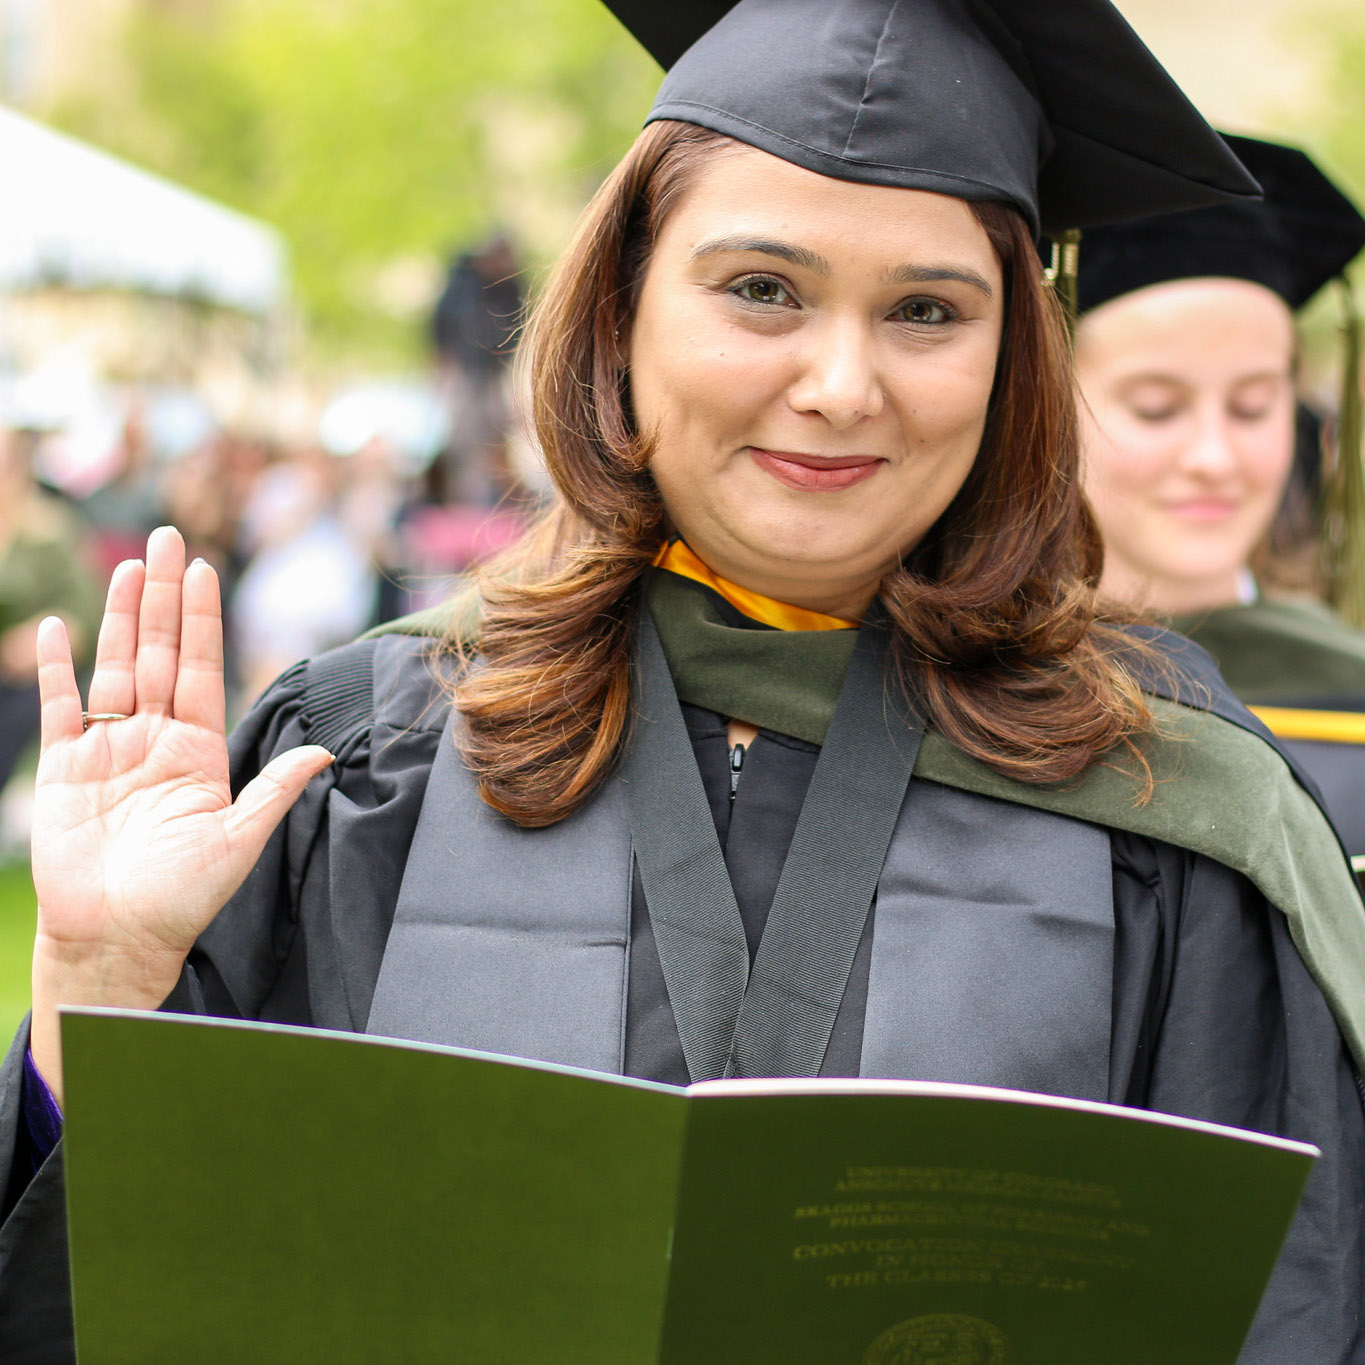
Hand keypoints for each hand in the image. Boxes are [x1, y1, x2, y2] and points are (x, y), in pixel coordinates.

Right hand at [29, 526, 332, 1103]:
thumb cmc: (183, 897)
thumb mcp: (239, 840)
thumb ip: (275, 789)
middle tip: (165, 540)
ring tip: (127, 567)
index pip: (202, 669)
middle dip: (164, 598)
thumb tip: (326, 751)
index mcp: (199, 751)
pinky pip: (61, 710)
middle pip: (160, 654)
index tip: (205, 570)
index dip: (203, 619)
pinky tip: (60, 628)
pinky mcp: (64, 770)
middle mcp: (155, 741)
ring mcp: (109, 751)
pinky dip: (59, 670)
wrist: (117, 938)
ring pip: (115, 668)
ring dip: (120, 619)